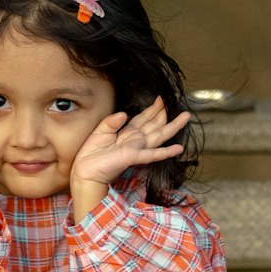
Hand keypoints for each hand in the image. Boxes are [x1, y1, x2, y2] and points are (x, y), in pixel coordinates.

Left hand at [69, 97, 191, 188]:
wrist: (84, 172)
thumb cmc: (90, 155)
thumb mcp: (99, 132)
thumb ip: (112, 122)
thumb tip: (124, 114)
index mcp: (126, 134)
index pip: (142, 119)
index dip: (152, 109)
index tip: (162, 99)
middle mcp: (134, 141)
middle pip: (154, 125)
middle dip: (166, 114)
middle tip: (178, 103)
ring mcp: (135, 149)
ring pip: (158, 136)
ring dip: (172, 127)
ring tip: (186, 117)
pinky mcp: (132, 157)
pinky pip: (151, 154)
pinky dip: (165, 152)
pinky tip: (178, 149)